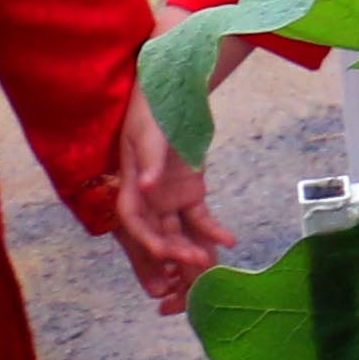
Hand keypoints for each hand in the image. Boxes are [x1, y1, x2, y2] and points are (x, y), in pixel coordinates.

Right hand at [110, 96, 233, 310]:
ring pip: (179, 233)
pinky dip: (213, 230)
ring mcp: (170, 198)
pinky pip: (201, 217)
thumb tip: (144, 185)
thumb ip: (147, 158)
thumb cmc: (153, 108)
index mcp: (129, 186)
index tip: (166, 254)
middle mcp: (148, 199)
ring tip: (210, 266)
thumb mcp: (147, 128)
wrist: (174, 91)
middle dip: (174, 256)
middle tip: (196, 268)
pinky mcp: (191, 192)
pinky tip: (228, 241)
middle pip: (157, 235)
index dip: (147, 242)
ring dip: (192, 250)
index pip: (134, 222)